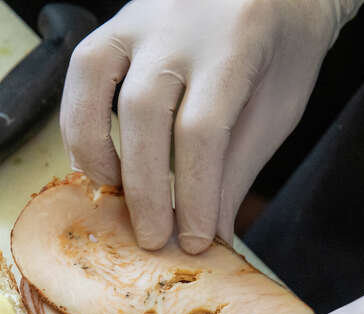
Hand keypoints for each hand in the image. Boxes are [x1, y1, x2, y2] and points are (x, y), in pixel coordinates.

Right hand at [61, 0, 358, 253]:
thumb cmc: (283, 48)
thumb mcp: (277, 109)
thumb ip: (238, 170)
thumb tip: (209, 237)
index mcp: (236, 43)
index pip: (203, 129)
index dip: (193, 193)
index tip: (194, 241)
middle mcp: (180, 24)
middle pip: (144, 111)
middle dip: (144, 186)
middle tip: (152, 239)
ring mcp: (141, 17)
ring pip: (94, 80)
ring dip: (94, 148)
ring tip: (111, 196)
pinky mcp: (117, 23)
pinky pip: (83, 70)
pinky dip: (80, 120)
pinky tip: (95, 160)